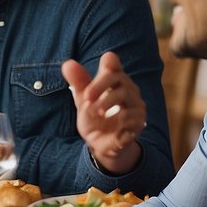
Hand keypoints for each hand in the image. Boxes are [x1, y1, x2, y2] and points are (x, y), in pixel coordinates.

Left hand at [62, 52, 146, 172]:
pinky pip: (130, 115)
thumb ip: (78, 83)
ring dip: (105, 102)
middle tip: (86, 98)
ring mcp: (135, 104)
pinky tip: (109, 124)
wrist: (101, 145)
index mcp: (113, 80)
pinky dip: (116, 119)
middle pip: (118, 77)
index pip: (113, 62)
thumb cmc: (94, 119)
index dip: (109, 62)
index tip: (104, 65)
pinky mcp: (139, 121)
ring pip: (124, 94)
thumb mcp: (83, 101)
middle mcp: (127, 89)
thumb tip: (67, 64)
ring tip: (94, 112)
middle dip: (99, 85)